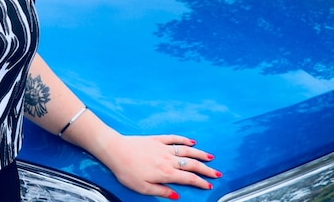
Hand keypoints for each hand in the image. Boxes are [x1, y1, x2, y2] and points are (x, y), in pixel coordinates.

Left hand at [93, 134, 221, 199]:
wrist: (115, 150)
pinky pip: (174, 139)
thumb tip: (176, 195)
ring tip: (211, 157)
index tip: (209, 185)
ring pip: (186, 150)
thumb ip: (161, 191)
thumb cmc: (126, 171)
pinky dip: (184, 140)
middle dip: (206, 169)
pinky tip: (192, 142)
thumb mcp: (143, 188)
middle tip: (217, 173)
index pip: (189, 178)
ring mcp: (163, 148)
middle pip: (191, 164)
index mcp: (165, 173)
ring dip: (200, 154)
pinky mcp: (156, 139)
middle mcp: (168, 159)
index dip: (201, 182)